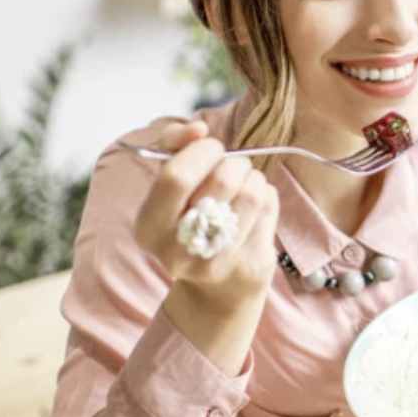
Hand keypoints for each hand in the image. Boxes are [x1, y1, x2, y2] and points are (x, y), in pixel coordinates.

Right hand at [134, 120, 280, 307]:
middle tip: (233, 167)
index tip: (210, 147)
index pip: (176, 176)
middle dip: (234, 162)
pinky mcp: (250, 265)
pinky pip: (269, 207)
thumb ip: (173, 145)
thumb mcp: (169, 184)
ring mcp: (216, 262)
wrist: (217, 288)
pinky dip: (266, 197)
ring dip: (254, 178)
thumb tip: (197, 128)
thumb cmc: (191, 219)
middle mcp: (178, 252)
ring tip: (245, 185)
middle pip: (222, 180)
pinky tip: (255, 208)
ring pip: (252, 192)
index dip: (201, 151)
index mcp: (148, 228)